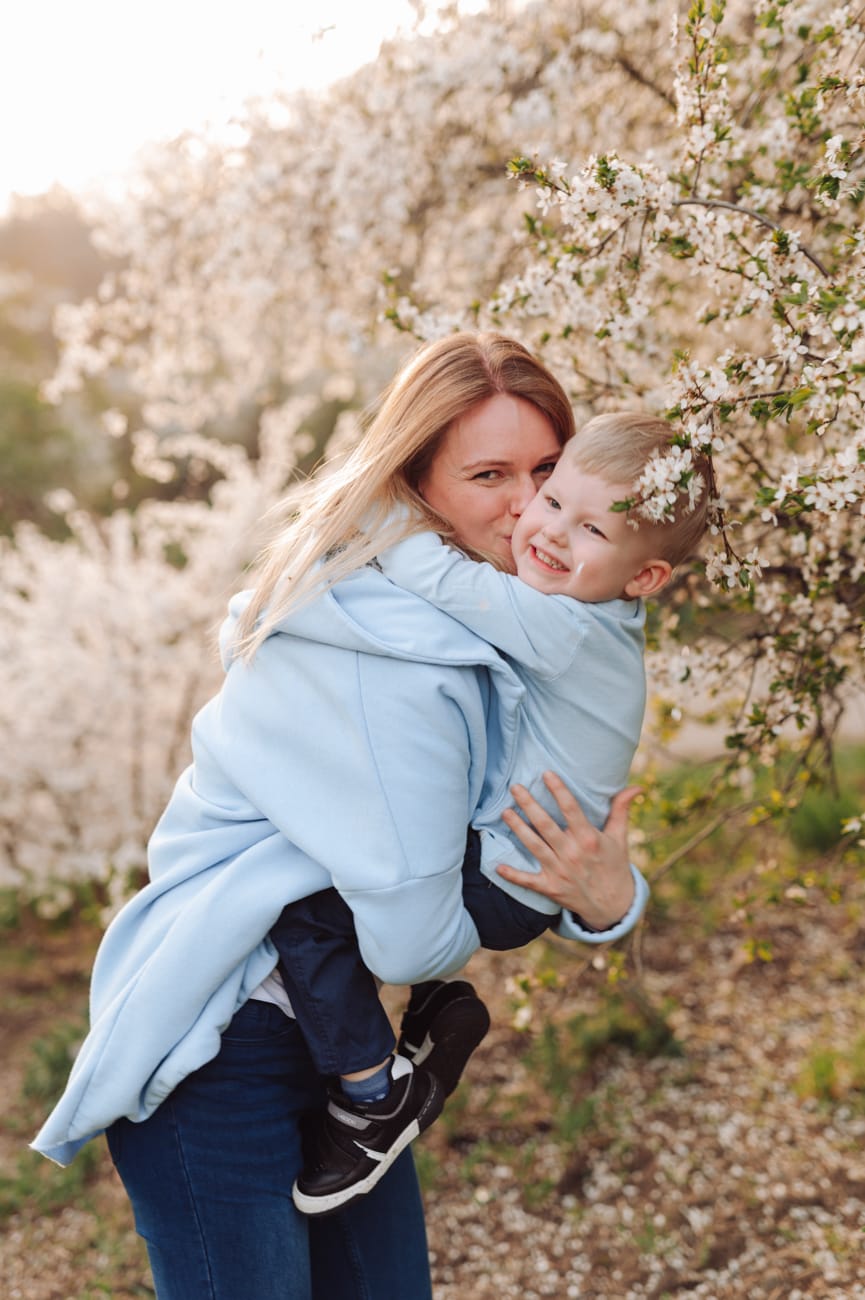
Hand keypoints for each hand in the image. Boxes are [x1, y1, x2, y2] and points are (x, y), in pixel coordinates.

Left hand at [497, 772, 640, 929]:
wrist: (613, 906)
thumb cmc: (614, 866)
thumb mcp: (619, 838)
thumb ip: (621, 810)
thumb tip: (636, 787)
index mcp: (589, 839)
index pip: (571, 809)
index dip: (558, 790)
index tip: (546, 773)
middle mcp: (573, 853)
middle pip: (546, 825)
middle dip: (529, 804)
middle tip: (515, 787)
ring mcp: (560, 871)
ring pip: (534, 846)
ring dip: (518, 828)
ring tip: (505, 812)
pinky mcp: (551, 888)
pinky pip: (528, 881)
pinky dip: (513, 875)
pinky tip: (497, 865)